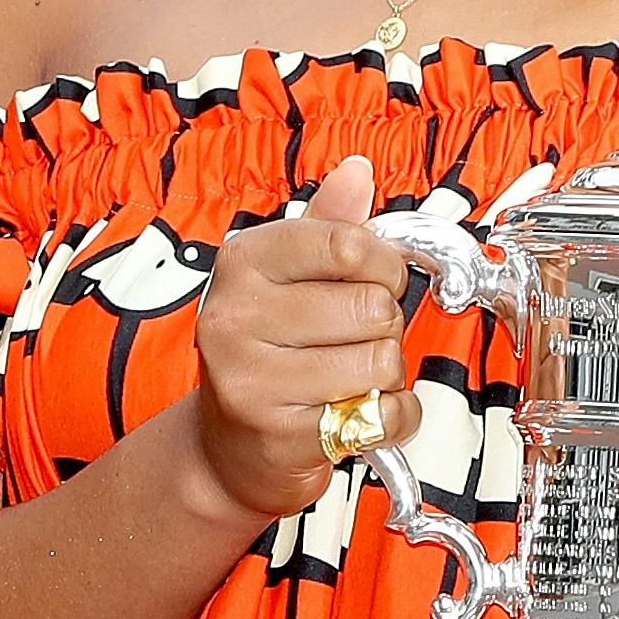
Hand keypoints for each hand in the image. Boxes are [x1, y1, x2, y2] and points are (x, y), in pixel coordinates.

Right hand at [184, 155, 415, 519]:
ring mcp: (251, 380)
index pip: (348, 245)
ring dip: (384, 374)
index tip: (375, 278)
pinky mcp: (280, 435)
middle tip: (351, 340)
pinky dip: (390, 417)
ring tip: (347, 377)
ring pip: (382, 362)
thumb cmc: (268, 353)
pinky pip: (383, 415)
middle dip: (382, 327)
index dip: (383, 265)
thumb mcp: (287, 278)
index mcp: (243, 263)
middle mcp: (236, 317)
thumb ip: (328, 225)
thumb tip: (357, 171)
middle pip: (373, 307)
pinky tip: (356, 412)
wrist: (229, 447)